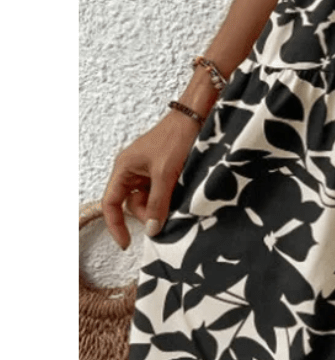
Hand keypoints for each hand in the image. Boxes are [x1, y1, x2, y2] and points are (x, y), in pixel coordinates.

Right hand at [102, 111, 200, 248]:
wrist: (197, 115)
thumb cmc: (176, 137)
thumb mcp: (166, 173)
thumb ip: (158, 202)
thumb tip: (152, 230)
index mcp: (123, 168)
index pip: (111, 203)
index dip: (116, 225)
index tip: (127, 243)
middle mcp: (131, 170)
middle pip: (132, 204)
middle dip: (147, 213)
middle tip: (166, 214)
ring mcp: (147, 169)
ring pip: (148, 199)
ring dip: (160, 204)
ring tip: (177, 198)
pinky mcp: (162, 169)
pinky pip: (160, 190)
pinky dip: (168, 196)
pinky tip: (180, 193)